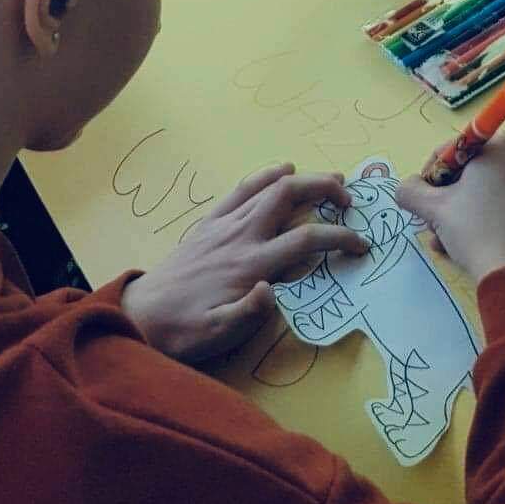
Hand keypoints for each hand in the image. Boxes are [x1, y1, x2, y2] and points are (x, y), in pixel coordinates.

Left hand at [120, 165, 368, 362]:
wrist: (143, 315)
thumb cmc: (186, 330)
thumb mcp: (218, 333)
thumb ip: (248, 313)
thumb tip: (273, 289)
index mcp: (250, 265)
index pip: (305, 240)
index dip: (339, 237)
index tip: (361, 244)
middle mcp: (240, 236)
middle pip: (289, 196)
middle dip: (324, 189)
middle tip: (349, 198)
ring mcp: (224, 225)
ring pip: (268, 188)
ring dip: (302, 179)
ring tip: (330, 180)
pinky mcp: (209, 223)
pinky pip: (241, 190)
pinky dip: (265, 176)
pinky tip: (281, 169)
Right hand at [397, 136, 504, 281]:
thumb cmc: (476, 231)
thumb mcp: (435, 209)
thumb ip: (411, 190)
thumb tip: (406, 187)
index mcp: (499, 144)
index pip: (452, 149)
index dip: (430, 174)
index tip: (423, 199)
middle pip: (470, 170)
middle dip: (446, 196)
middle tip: (433, 221)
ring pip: (485, 189)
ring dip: (459, 211)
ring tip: (443, 239)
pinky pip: (501, 202)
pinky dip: (481, 217)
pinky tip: (463, 243)